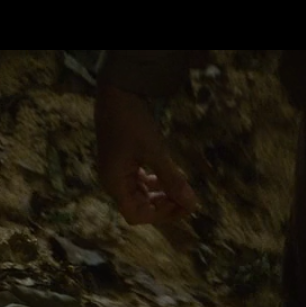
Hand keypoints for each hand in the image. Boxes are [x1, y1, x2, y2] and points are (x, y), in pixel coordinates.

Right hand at [95, 83, 198, 224]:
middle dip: (164, 206)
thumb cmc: (133, 121)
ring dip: (161, 195)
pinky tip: (169, 176)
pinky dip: (156, 182)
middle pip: (139, 207)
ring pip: (141, 194)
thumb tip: (192, 205)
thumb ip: (172, 180)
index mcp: (114, 183)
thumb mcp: (155, 151)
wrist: (118, 91)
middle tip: (188, 199)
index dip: (161, 215)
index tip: (182, 204)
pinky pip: (140, 180)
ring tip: (181, 189)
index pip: (137, 215)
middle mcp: (113, 181)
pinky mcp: (123, 160)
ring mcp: (117, 171)